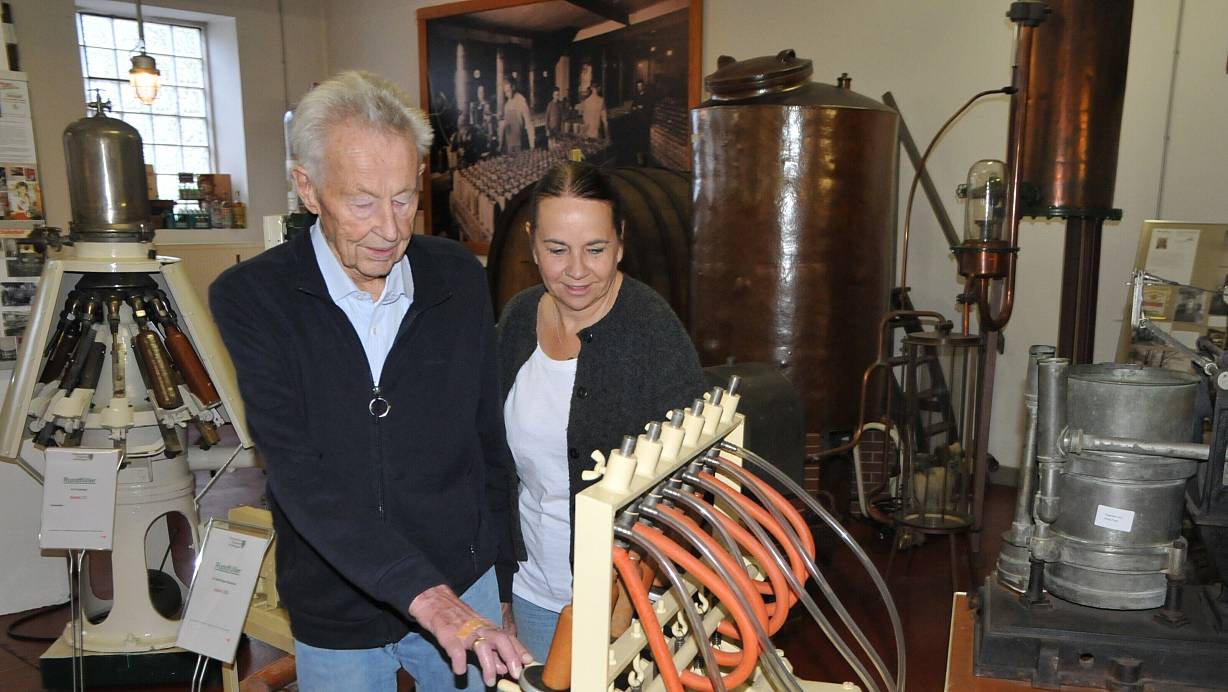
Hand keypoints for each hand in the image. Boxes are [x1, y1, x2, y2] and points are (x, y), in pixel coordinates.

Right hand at [409, 585, 532, 685]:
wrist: (433, 598)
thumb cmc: (455, 618)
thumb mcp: (476, 633)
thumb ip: (490, 651)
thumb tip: (503, 669)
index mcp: (487, 627)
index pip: (508, 638)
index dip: (519, 650)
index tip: (529, 662)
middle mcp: (479, 628)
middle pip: (500, 639)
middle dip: (511, 656)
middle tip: (515, 674)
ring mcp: (463, 631)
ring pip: (481, 645)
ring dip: (488, 664)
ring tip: (490, 682)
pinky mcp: (446, 633)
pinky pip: (455, 647)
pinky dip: (459, 660)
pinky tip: (460, 671)